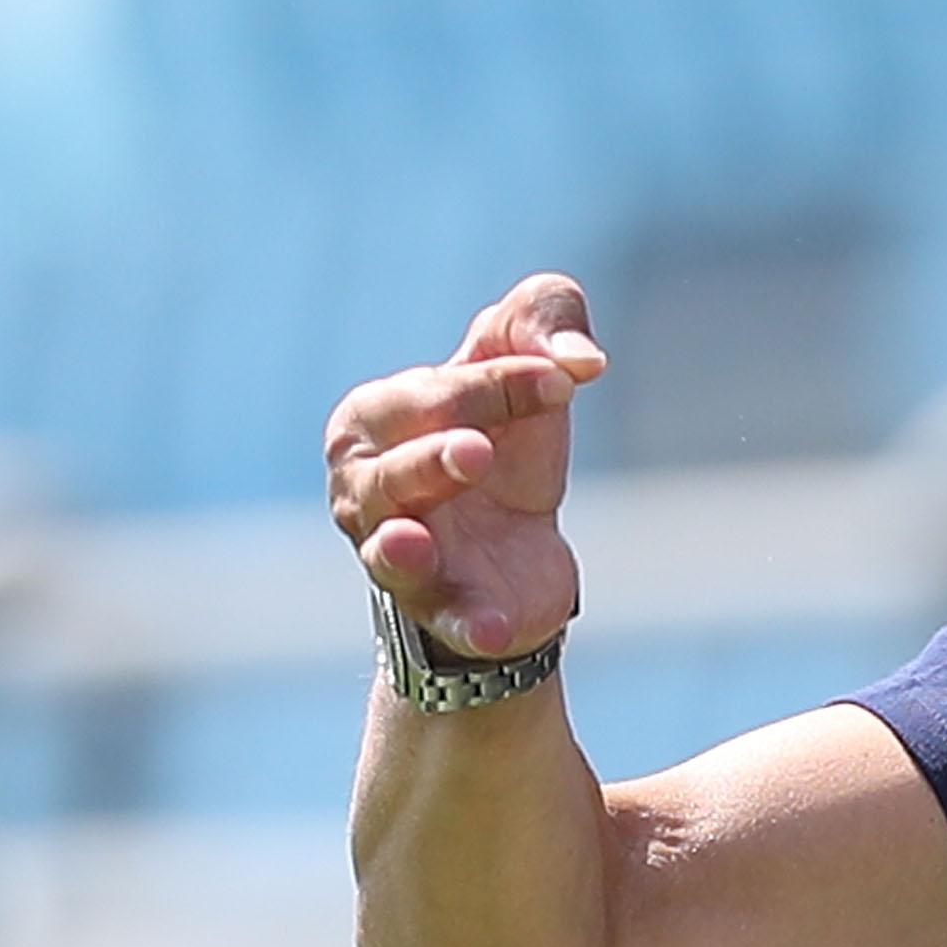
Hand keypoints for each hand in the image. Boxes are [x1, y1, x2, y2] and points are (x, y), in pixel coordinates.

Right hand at [324, 273, 608, 659]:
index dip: (498, 384)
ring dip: (403, 549)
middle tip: (479, 452)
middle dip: (431, 459)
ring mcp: (399, 558)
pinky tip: (489, 628)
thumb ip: (544, 318)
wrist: (517, 547)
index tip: (565, 379)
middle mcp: (366, 493)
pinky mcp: (448, 611)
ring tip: (416, 541)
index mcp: (373, 420)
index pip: (430, 395)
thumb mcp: (523, 359)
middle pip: (389, 474)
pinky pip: (448, 621)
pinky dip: (465, 623)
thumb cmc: (503, 439)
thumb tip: (581, 357)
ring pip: (388, 551)